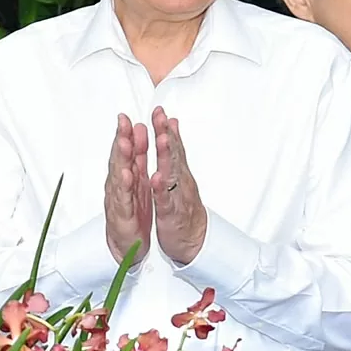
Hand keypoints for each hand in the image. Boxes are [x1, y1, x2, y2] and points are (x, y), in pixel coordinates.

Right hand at [102, 114, 152, 263]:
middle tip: (123, 122)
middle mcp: (120, 185)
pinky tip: (127, 176)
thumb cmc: (132, 212)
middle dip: (121, 139)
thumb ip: (137, 158)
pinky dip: (125, 186)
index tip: (127, 117)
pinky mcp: (122, 215)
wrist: (127, 243)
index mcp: (128, 176)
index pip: (126, 151)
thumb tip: (137, 132)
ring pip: (119, 175)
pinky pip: (124, 198)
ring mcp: (119, 199)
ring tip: (124, 143)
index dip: (126, 133)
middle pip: (120, 158)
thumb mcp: (136, 181)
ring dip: (121, 158)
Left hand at [150, 107, 208, 265]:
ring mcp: (176, 196)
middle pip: (173, 154)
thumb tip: (171, 126)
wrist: (194, 239)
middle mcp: (179, 181)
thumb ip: (175, 151)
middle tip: (161, 117)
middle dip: (166, 135)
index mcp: (177, 172)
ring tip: (162, 140)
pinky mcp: (171, 214)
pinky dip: (161, 190)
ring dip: (166, 156)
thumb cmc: (183, 207)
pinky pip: (166, 200)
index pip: (172, 146)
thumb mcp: (179, 177)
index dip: (165, 128)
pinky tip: (156, 179)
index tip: (159, 111)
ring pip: (171, 174)